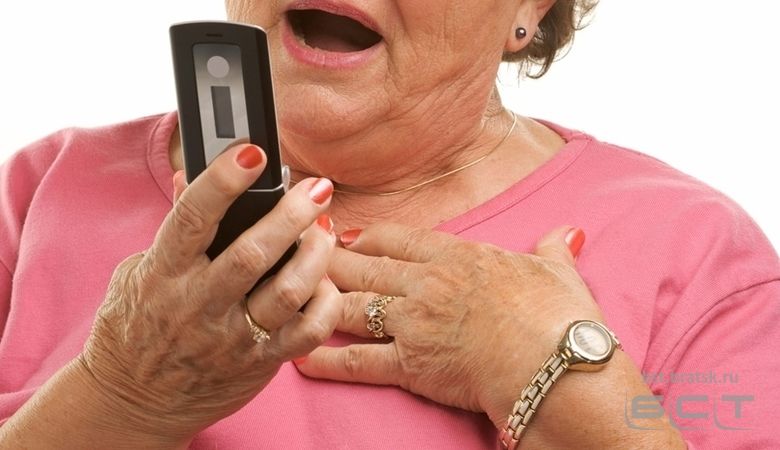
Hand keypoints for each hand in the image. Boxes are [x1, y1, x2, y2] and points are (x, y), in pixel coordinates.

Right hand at [78, 144, 339, 443]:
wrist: (134, 400)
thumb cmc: (137, 326)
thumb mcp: (140, 271)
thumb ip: (175, 228)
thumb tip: (191, 175)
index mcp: (164, 274)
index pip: (193, 218)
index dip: (223, 181)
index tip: (252, 152)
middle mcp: (198, 305)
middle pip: (254, 253)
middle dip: (291, 214)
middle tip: (317, 187)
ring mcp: (232, 337)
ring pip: (289, 291)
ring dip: (316, 254)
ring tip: (325, 230)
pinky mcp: (260, 362)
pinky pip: (308, 332)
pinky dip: (327, 303)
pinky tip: (326, 281)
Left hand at [295, 223, 600, 427]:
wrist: (554, 366)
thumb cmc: (558, 319)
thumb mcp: (558, 274)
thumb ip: (554, 250)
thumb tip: (570, 233)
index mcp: (458, 257)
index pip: (400, 238)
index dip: (369, 234)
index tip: (348, 232)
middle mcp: (427, 284)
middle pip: (364, 265)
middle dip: (329, 257)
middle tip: (301, 251)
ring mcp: (413, 324)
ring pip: (352, 305)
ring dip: (319, 298)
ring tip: (290, 293)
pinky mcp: (410, 365)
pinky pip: (358, 361)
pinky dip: (327, 359)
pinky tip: (301, 355)